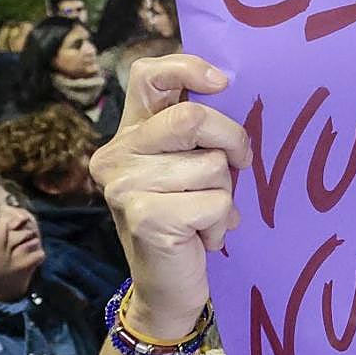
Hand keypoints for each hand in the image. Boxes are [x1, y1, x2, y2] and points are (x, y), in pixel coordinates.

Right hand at [89, 54, 250, 338]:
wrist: (166, 288)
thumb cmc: (188, 216)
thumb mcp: (190, 165)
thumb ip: (198, 131)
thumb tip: (230, 88)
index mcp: (129, 132)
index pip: (147, 74)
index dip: (187, 67)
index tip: (222, 83)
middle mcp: (116, 154)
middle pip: (193, 118)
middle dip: (232, 140)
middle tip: (240, 164)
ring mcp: (124, 186)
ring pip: (212, 165)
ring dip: (224, 194)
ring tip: (205, 214)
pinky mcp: (145, 217)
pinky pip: (214, 202)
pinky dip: (221, 222)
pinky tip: (202, 237)